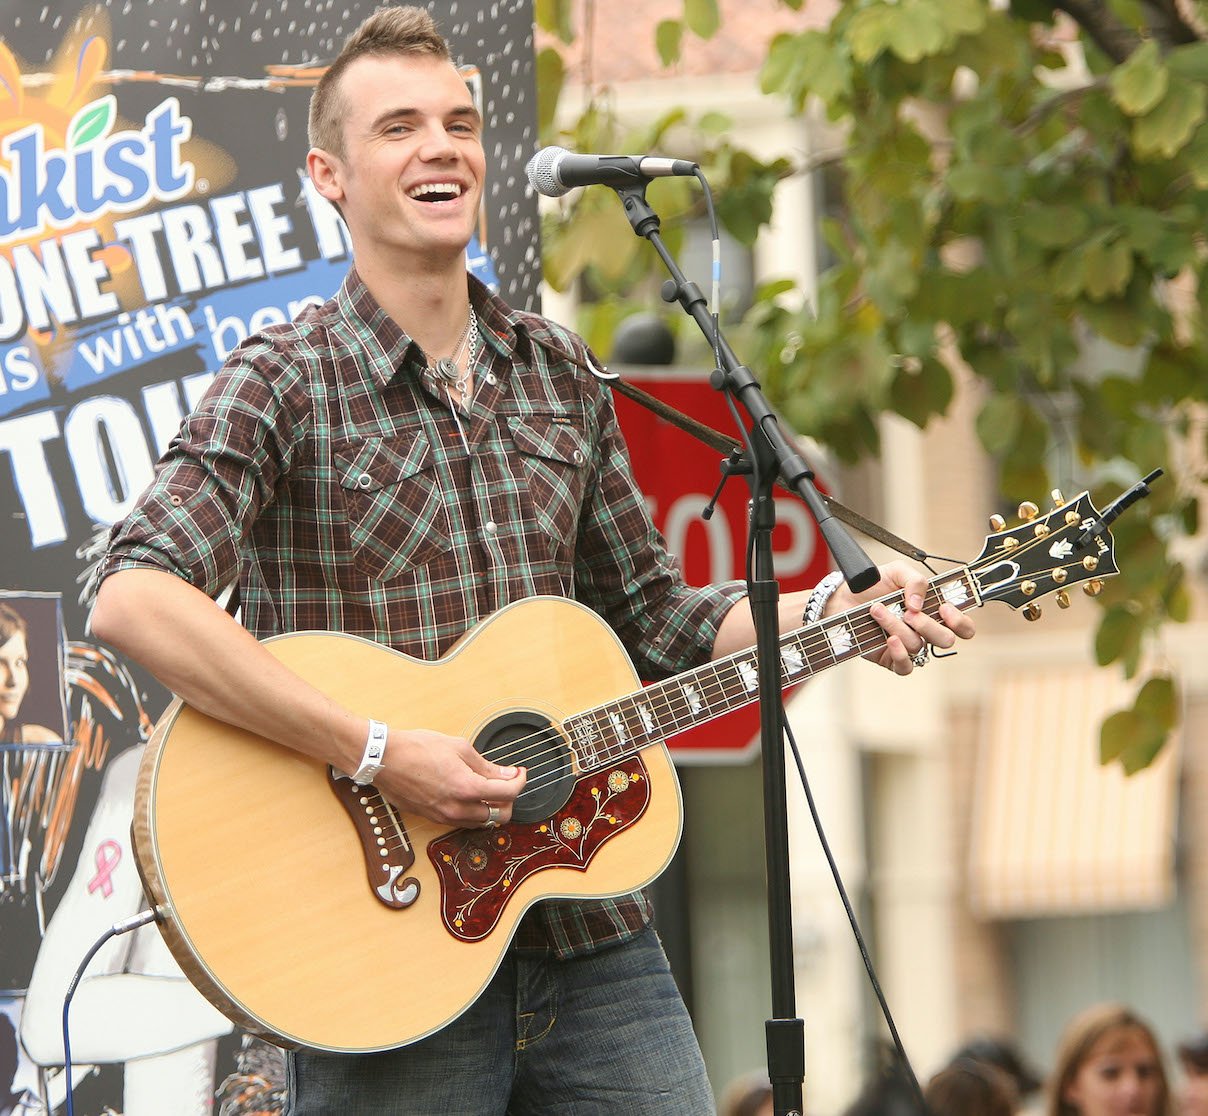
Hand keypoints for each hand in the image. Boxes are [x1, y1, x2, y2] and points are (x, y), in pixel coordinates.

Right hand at [375, 728, 525, 826]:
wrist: (384, 759)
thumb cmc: (417, 748)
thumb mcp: (459, 748)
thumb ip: (486, 765)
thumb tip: (507, 774)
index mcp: (467, 788)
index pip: (508, 794)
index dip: (520, 782)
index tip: (520, 772)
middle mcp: (457, 809)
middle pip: (500, 816)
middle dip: (509, 799)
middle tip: (506, 781)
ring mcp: (444, 817)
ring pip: (482, 822)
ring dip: (491, 807)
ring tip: (487, 786)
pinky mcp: (433, 819)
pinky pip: (463, 821)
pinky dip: (473, 811)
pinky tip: (469, 794)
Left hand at [825, 561, 975, 674]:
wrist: (841, 597)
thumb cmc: (873, 585)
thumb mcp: (896, 571)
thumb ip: (915, 580)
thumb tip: (919, 604)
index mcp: (934, 610)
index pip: (963, 626)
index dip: (961, 622)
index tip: (944, 608)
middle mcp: (925, 631)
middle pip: (946, 640)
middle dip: (928, 625)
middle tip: (908, 612)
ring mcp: (909, 646)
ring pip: (918, 645)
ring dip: (896, 626)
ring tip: (876, 610)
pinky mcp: (891, 659)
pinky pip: (906, 666)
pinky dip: (899, 653)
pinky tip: (888, 639)